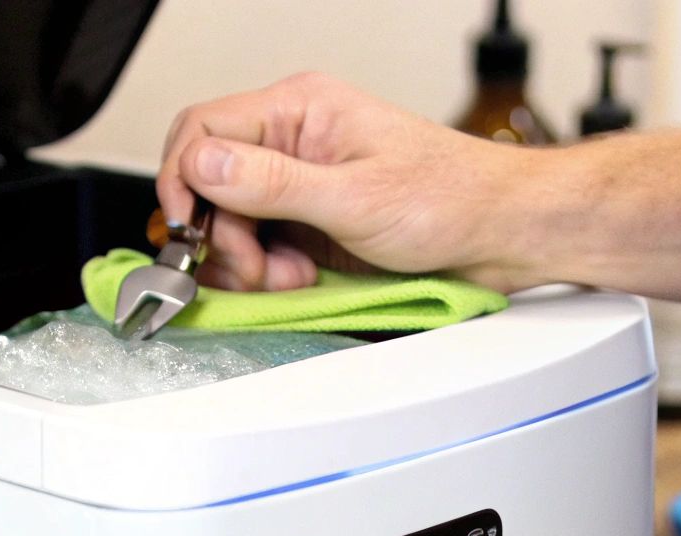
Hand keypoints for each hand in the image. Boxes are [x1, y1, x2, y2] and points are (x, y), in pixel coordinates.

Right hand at [157, 73, 542, 291]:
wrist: (498, 233)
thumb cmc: (449, 198)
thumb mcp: (353, 196)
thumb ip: (272, 184)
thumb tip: (202, 166)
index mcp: (300, 110)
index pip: (202, 129)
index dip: (182, 182)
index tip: (189, 230)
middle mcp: (293, 141)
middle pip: (209, 183)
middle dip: (222, 234)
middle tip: (252, 268)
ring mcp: (300, 184)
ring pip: (230, 222)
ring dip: (246, 260)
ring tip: (289, 276)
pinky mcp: (309, 222)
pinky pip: (259, 246)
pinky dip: (268, 272)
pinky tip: (300, 279)